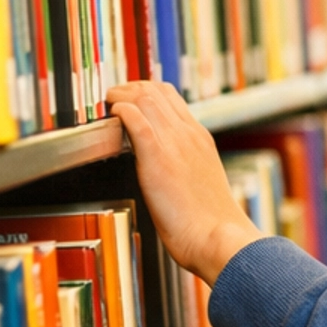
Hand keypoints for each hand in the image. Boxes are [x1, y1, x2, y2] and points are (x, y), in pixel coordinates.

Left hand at [107, 81, 261, 285]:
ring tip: (109, 103)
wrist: (218, 237)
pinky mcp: (158, 158)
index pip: (171, 97)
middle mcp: (189, 134)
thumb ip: (186, 168)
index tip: (129, 99)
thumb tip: (170, 172)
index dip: (145, 92)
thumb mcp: (202, 182)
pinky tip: (114, 115)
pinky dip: (122, 110)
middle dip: (129, 88)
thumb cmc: (210, 224)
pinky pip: (136, 120)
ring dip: (122, 95)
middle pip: (156, 90)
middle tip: (113, 97)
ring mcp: (175, 143)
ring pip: (146, 98)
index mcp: (200, 138)